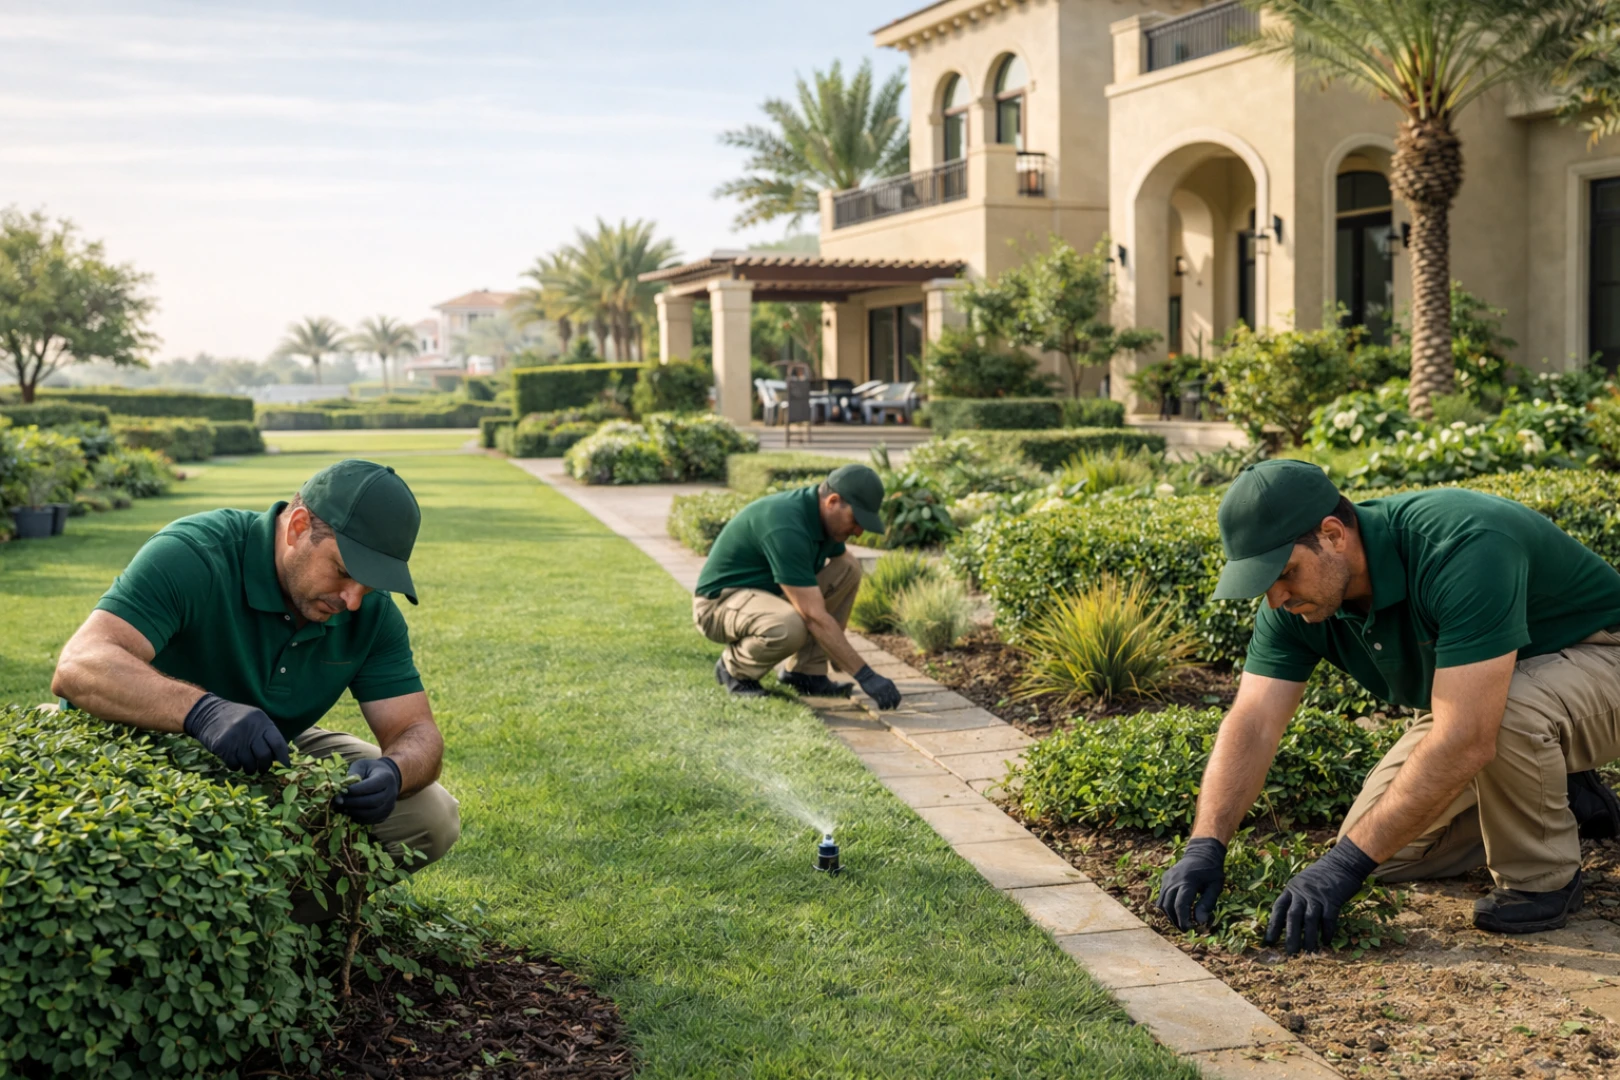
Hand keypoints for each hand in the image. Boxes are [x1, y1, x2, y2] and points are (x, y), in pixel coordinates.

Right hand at [183, 693, 289, 773]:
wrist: (209, 713)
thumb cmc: (237, 718)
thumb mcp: (256, 719)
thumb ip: (267, 734)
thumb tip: (280, 755)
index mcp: (262, 722)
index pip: (277, 742)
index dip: (283, 756)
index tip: (285, 765)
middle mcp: (250, 730)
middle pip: (264, 756)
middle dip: (266, 766)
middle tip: (263, 769)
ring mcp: (235, 739)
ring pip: (250, 764)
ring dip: (251, 769)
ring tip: (250, 767)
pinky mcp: (222, 747)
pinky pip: (235, 765)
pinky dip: (237, 766)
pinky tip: (236, 761)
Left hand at [334, 757, 401, 824]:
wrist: (387, 778)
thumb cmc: (370, 770)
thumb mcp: (362, 766)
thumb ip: (353, 774)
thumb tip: (341, 788)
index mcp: (386, 777)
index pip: (371, 786)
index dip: (355, 790)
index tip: (341, 791)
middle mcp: (391, 793)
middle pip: (372, 802)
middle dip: (353, 803)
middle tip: (338, 802)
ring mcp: (389, 806)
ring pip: (371, 813)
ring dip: (354, 812)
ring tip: (342, 808)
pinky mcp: (385, 815)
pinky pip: (371, 820)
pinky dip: (358, 818)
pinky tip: (349, 812)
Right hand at [854, 665, 900, 709]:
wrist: (866, 676)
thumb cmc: (875, 679)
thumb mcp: (884, 682)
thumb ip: (889, 688)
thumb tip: (892, 696)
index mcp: (891, 685)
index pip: (898, 696)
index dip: (897, 702)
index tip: (895, 705)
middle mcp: (888, 687)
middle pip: (894, 700)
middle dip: (894, 705)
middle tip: (891, 708)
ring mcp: (881, 690)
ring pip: (887, 703)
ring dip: (887, 707)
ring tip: (884, 708)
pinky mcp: (875, 693)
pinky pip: (881, 703)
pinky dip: (881, 707)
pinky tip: (880, 707)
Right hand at [1155, 837, 1226, 930]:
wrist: (1202, 852)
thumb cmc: (1212, 871)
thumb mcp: (1215, 887)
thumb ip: (1207, 904)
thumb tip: (1200, 922)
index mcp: (1188, 881)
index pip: (1180, 905)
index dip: (1184, 920)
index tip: (1191, 929)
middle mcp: (1174, 880)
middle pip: (1168, 906)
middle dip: (1176, 921)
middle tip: (1186, 929)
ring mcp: (1167, 879)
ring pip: (1162, 903)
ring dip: (1170, 916)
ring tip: (1181, 922)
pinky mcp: (1165, 879)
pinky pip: (1162, 897)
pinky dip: (1168, 907)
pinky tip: (1177, 912)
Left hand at [1265, 837, 1377, 954]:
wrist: (1343, 862)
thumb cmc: (1322, 875)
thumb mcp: (1303, 882)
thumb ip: (1297, 898)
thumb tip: (1291, 921)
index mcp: (1292, 888)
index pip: (1278, 908)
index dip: (1273, 925)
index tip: (1268, 941)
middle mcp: (1302, 892)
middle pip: (1293, 917)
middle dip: (1290, 937)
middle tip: (1289, 954)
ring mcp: (1317, 895)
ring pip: (1310, 921)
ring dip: (1309, 938)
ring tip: (1308, 953)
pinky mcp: (1333, 899)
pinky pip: (1328, 919)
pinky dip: (1327, 931)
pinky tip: (1327, 942)